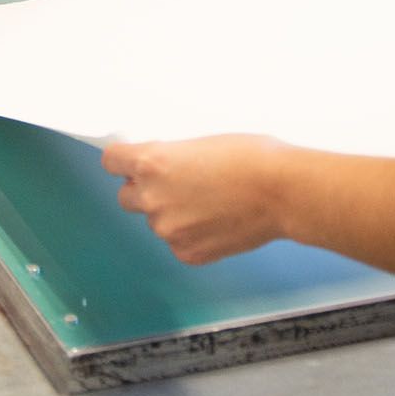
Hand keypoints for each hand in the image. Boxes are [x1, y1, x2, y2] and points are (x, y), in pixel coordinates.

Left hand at [102, 134, 287, 263]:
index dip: (122, 160)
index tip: (130, 161)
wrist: (282, 191)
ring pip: (156, 221)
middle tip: (176, 183)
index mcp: (151, 163)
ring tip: (208, 202)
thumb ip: (169, 157)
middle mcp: (152, 198)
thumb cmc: (250, 157)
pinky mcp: (187, 253)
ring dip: (171, 213)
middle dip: (145, 190)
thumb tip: (159, 166)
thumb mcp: (199, 142)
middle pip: (127, 196)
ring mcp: (169, 230)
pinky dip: (191, 234)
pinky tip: (217, 221)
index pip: (111, 161)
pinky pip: (177, 242)